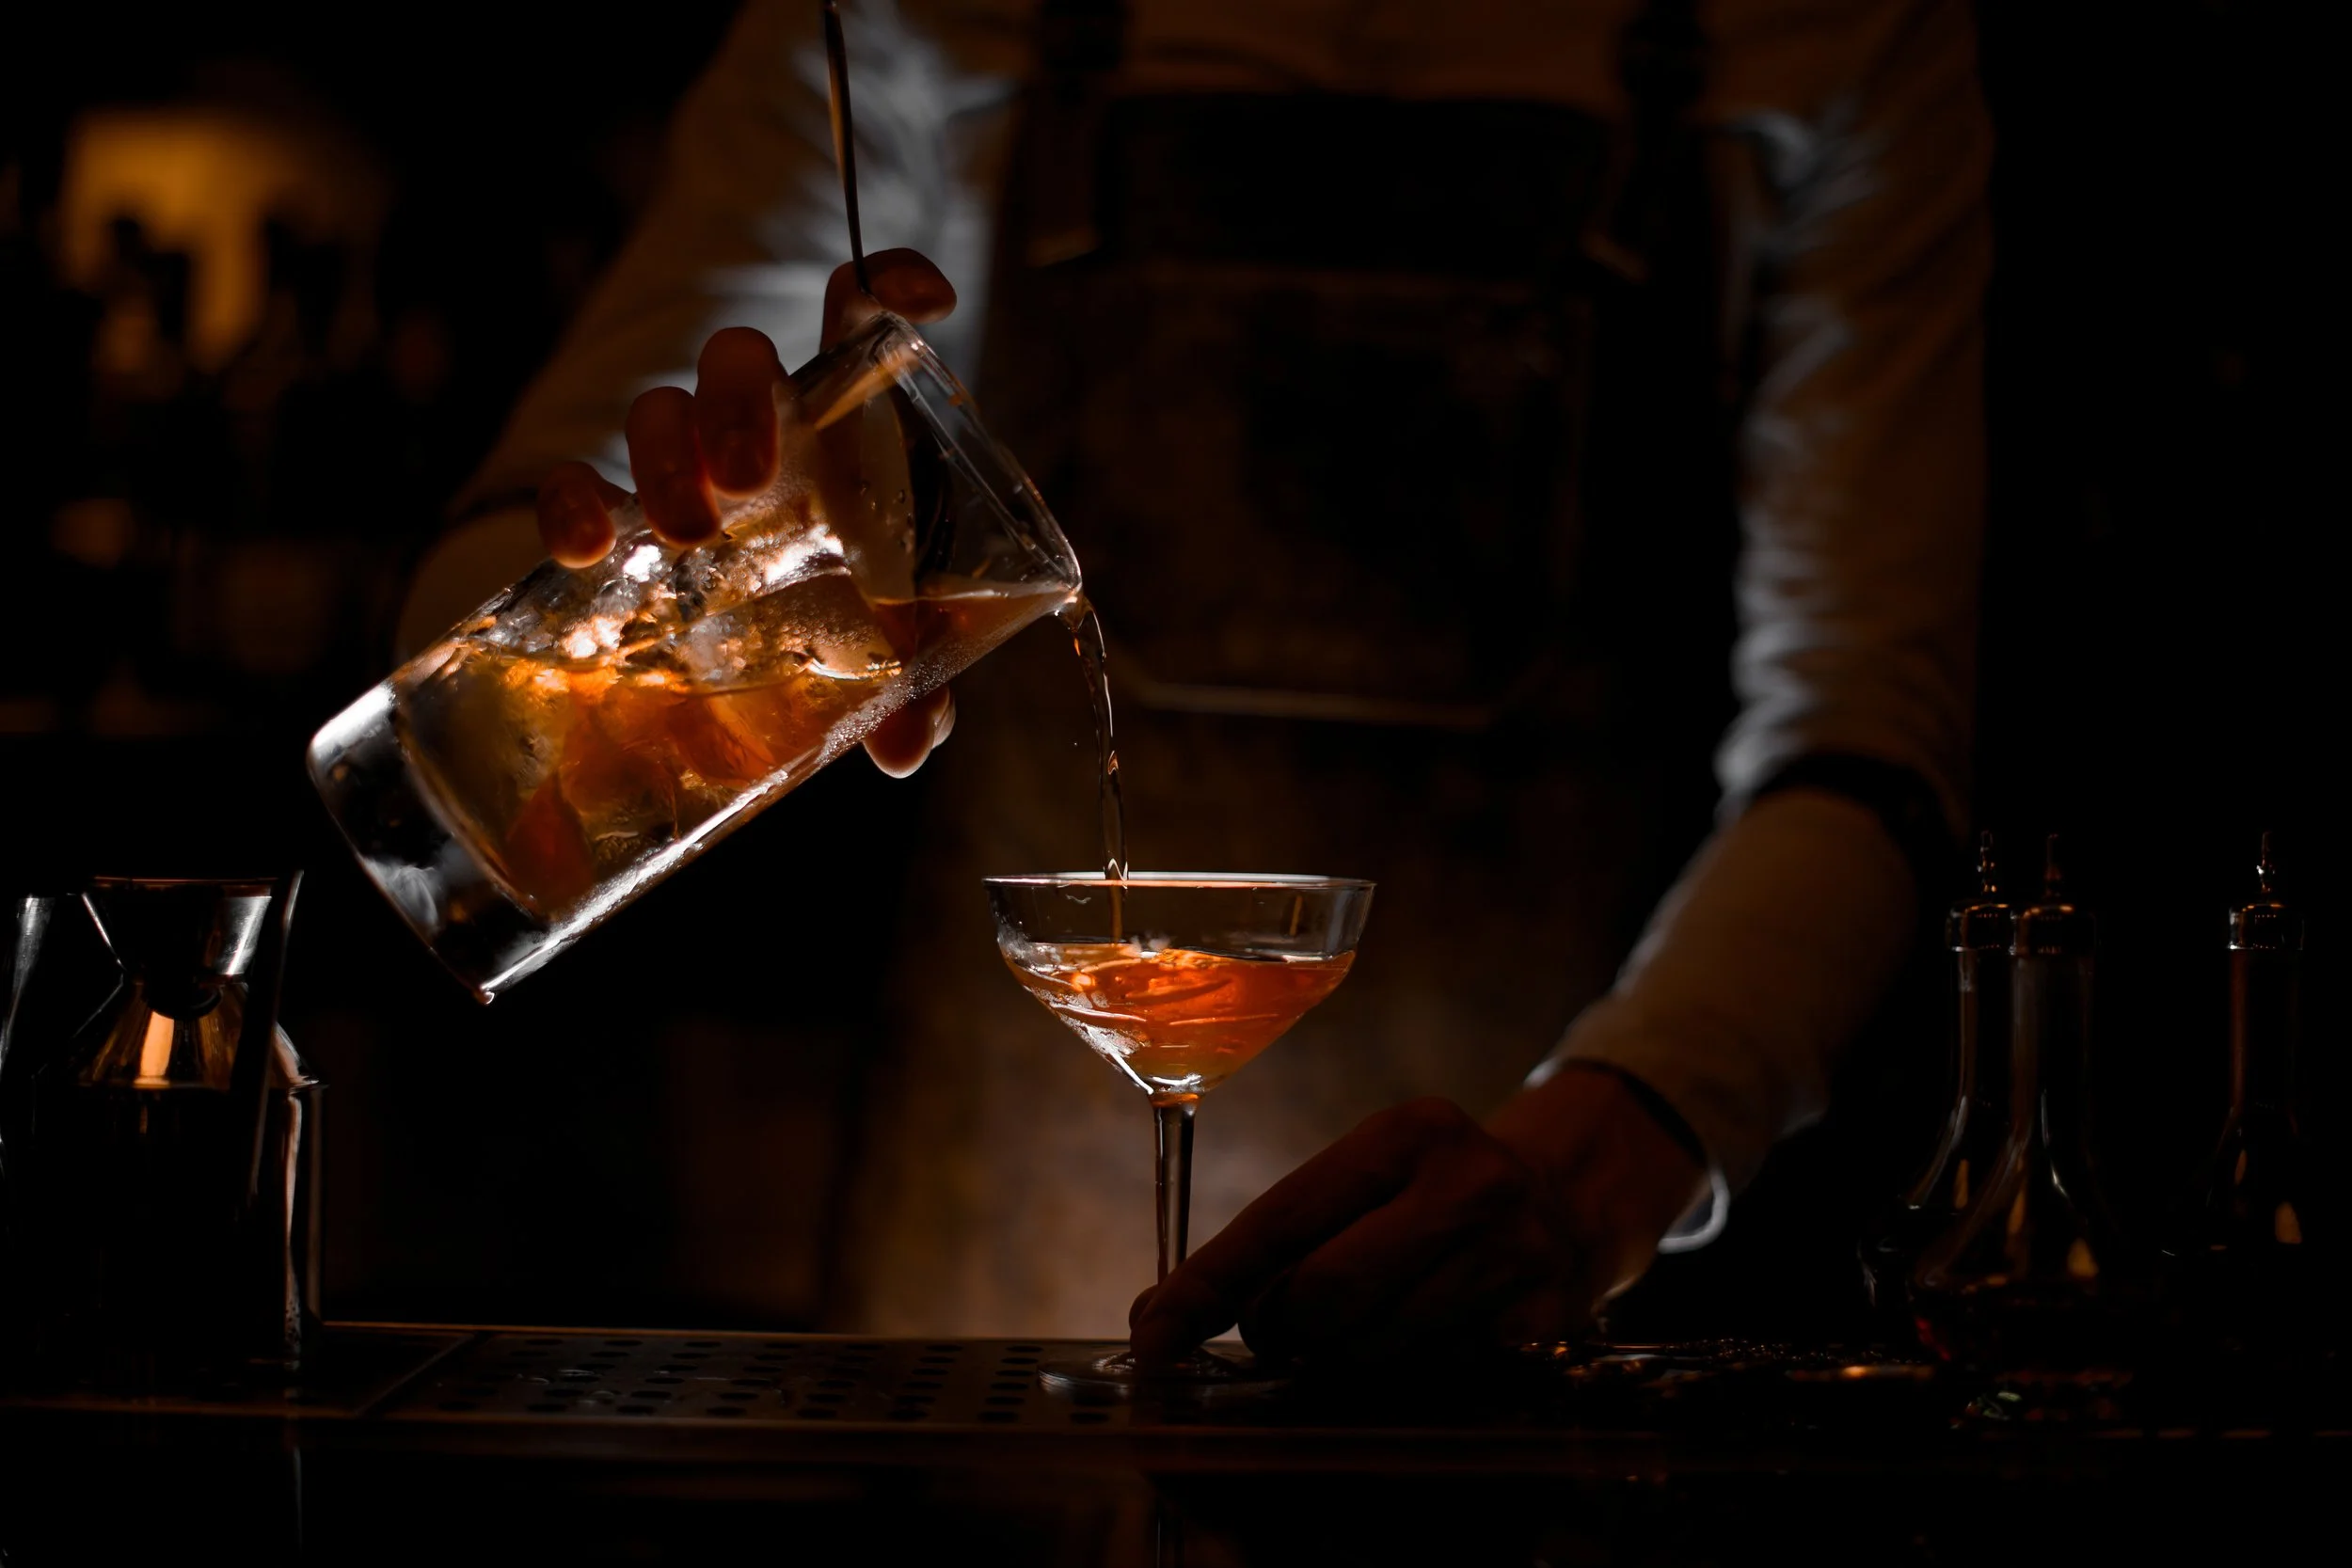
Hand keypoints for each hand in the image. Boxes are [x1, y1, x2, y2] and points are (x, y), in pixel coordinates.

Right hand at [533, 248, 960, 776]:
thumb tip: (908, 745)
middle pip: (738, 359)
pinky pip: (574, 481)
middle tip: (747, 481)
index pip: (857, 320)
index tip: (923, 303)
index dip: (885, 285)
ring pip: (658, 410)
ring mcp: (683, 465)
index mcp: (844, 426)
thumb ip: (913, 682)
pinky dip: (571, 503)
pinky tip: (585, 548)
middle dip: (735, 404)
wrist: (740, 672)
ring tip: (685, 534)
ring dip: (666, 458)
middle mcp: (762, 427)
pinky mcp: (614, 516)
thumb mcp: (888, 648)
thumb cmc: (840, 621)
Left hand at [1128, 1067, 1708, 1366]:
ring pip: (1374, 1351)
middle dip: (1283, 1330)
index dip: (1207, 1284)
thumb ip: (1290, 1234)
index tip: (1153, 1332)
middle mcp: (1467, 1183)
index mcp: (1405, 1134)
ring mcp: (1516, 1255)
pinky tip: (1434, 1338)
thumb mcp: (1376, 1177)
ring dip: (1346, 1357)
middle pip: (1322, 1297)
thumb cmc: (1438, 1197)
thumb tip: (1165, 1316)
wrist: (1576, 1198)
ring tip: (1370, 1324)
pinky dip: (1414, 1373)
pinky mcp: (1550, 1322)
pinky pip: (1436, 1380)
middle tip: (1288, 1329)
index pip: (1280, 1220)